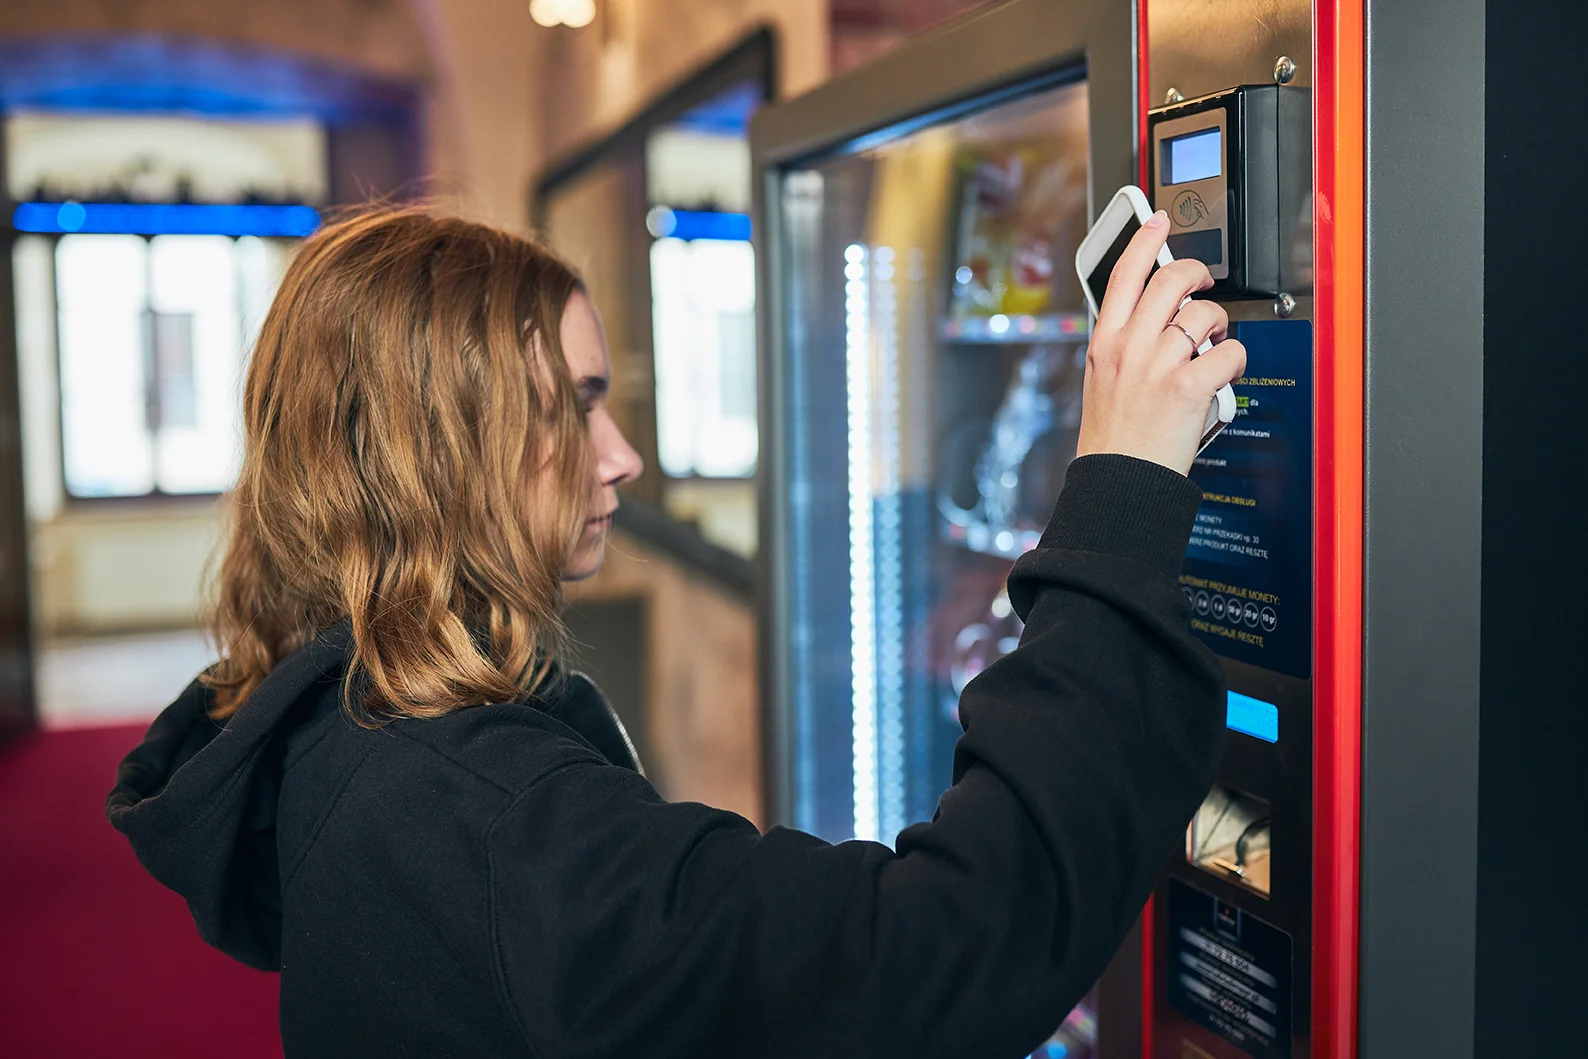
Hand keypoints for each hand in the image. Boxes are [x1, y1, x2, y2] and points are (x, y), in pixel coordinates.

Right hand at [1076, 210, 1246, 475]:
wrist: (1120, 481)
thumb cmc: (1113, 438)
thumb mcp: (1101, 380)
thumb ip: (1123, 344)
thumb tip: (1159, 317)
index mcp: (1104, 343)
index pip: (1123, 275)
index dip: (1144, 240)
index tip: (1157, 221)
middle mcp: (1129, 347)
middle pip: (1170, 281)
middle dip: (1195, 275)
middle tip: (1203, 285)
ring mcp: (1158, 365)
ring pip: (1204, 315)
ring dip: (1217, 327)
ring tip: (1211, 347)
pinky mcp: (1188, 385)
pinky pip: (1228, 352)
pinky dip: (1233, 360)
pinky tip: (1222, 374)